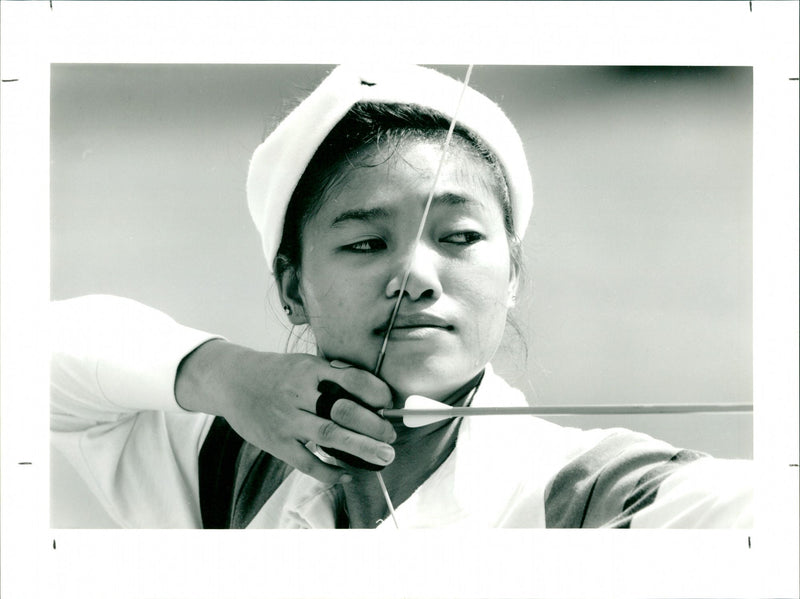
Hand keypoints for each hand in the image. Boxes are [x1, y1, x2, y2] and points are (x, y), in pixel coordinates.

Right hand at [175, 340, 395, 483]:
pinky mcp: (276, 443)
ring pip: (330, 436)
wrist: (232, 382)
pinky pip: (307, 462)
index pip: (351, 379)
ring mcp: (287, 420)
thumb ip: (334, 375)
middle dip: (374, 426)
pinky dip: (329, 471)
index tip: (390, 403)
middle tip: (392, 437)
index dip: (376, 392)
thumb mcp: (305, 363)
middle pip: (344, 411)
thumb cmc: (277, 373)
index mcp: (311, 370)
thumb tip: (374, 391)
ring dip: (361, 449)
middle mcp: (300, 394)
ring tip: (384, 457)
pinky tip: (347, 475)